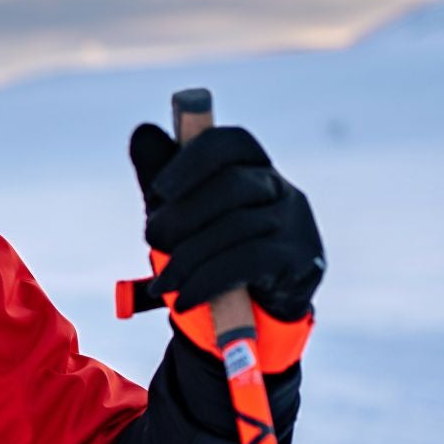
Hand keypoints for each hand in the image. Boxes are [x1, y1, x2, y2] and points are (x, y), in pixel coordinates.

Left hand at [128, 123, 324, 322]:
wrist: (256, 312)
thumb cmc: (212, 249)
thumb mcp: (181, 210)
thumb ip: (161, 172)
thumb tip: (142, 131)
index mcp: (253, 166)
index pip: (230, 143)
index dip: (193, 160)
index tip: (159, 190)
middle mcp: (281, 187)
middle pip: (230, 185)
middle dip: (181, 215)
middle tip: (151, 240)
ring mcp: (296, 222)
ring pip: (235, 227)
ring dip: (187, 259)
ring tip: (162, 283)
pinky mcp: (301, 258)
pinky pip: (246, 263)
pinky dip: (205, 282)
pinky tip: (183, 298)